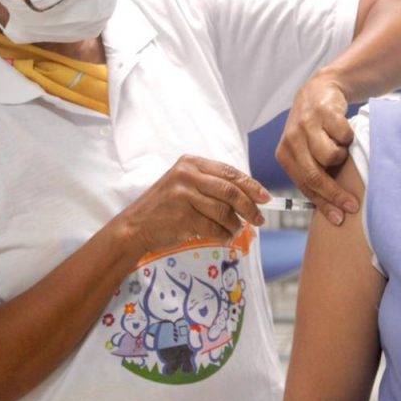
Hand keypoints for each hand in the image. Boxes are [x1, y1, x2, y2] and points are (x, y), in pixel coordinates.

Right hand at [122, 155, 269, 252]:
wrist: (135, 226)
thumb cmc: (165, 206)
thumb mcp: (185, 184)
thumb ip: (212, 184)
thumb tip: (249, 194)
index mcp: (191, 163)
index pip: (230, 172)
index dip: (251, 186)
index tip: (265, 197)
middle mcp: (187, 176)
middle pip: (231, 191)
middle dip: (250, 207)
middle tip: (259, 219)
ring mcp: (183, 197)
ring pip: (224, 212)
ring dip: (236, 224)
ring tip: (237, 230)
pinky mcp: (182, 218)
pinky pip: (214, 228)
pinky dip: (224, 235)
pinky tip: (225, 238)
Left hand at [276, 74, 359, 225]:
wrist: (320, 90)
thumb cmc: (314, 128)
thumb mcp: (305, 150)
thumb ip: (311, 172)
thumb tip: (329, 207)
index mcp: (284, 154)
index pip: (304, 185)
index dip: (323, 204)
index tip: (339, 218)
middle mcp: (291, 140)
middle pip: (315, 176)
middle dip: (335, 194)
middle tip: (353, 205)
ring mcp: (306, 124)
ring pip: (331, 156)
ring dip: (341, 155)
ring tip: (339, 146)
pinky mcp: (323, 112)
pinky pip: (343, 136)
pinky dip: (348, 136)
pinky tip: (342, 129)